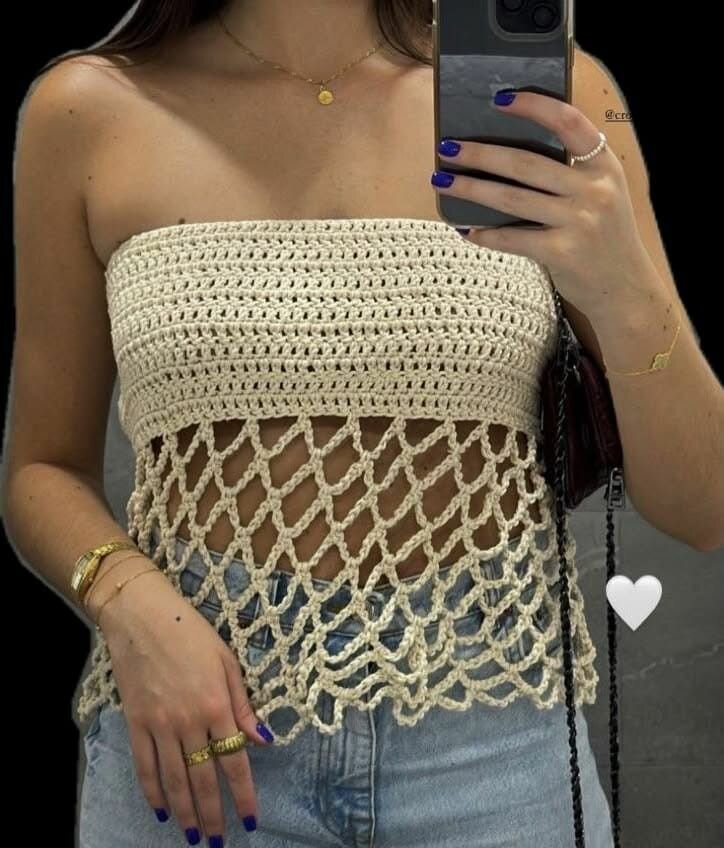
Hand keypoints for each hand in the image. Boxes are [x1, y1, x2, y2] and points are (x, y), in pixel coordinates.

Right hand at [97, 562, 271, 841]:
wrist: (142, 617)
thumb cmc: (191, 633)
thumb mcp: (227, 661)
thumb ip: (243, 705)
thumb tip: (263, 740)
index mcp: (216, 705)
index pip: (233, 761)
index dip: (242, 795)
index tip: (250, 820)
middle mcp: (188, 721)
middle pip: (202, 778)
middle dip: (212, 814)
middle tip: (216, 842)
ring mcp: (159, 724)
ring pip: (173, 780)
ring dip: (185, 812)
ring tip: (192, 836)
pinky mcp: (136, 723)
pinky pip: (144, 766)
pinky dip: (152, 792)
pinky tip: (161, 810)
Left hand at [432, 89, 652, 321]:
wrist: (625, 287)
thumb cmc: (602, 235)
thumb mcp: (601, 193)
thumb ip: (570, 172)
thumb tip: (506, 153)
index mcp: (604, 165)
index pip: (569, 122)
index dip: (534, 107)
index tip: (499, 99)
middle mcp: (594, 190)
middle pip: (526, 163)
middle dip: (481, 153)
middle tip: (447, 147)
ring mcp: (579, 222)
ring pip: (513, 199)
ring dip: (472, 188)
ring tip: (442, 180)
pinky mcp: (563, 253)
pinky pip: (513, 239)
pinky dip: (486, 234)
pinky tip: (465, 228)